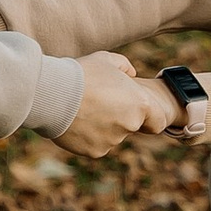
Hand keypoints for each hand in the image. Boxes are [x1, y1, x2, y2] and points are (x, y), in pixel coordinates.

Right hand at [60, 52, 178, 157]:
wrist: (52, 93)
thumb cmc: (81, 73)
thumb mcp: (106, 60)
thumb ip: (124, 66)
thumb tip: (130, 74)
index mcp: (140, 103)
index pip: (158, 122)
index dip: (150, 119)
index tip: (140, 115)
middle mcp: (130, 125)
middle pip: (130, 126)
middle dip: (117, 117)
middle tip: (97, 103)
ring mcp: (113, 141)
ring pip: (111, 136)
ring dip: (101, 126)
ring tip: (81, 109)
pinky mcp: (95, 151)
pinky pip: (95, 144)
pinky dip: (87, 136)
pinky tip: (74, 122)